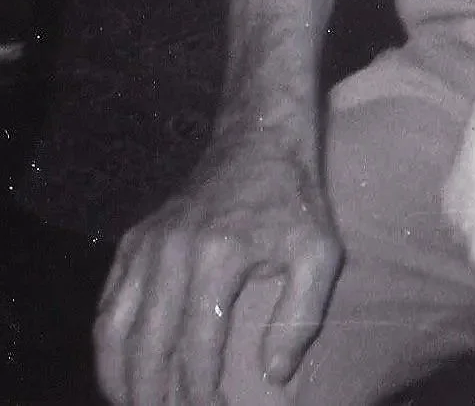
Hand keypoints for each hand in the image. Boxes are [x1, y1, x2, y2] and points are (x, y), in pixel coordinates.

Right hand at [93, 130, 341, 405]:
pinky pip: (107, 305)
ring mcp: (144, 247)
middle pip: (145, 346)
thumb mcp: (320, 252)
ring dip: (119, 378)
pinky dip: (108, 345)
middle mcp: (170, 253)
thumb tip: (274, 374)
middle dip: (152, 395)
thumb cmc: (294, 202)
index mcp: (218, 257)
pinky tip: (123, 369)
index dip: (198, 391)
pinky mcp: (131, 243)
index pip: (196, 346)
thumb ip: (300, 314)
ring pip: (112, 330)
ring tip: (138, 405)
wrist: (258, 142)